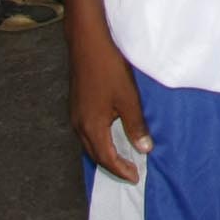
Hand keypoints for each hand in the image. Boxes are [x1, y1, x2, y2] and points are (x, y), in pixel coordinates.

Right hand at [68, 31, 151, 183]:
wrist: (87, 42)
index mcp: (92, 127)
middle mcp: (79, 124)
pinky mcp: (76, 104)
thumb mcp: (128, 99)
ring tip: (121, 158)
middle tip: (130, 172)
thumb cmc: (109, 69)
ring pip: (88, 143)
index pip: (106, 158)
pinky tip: (108, 136)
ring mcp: (75, 114)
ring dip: (104, 154)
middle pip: (95, 154)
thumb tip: (144, 149)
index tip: (135, 177)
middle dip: (112, 166)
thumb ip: (135, 126)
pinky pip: (85, 132)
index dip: (121, 169)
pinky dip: (98, 141)